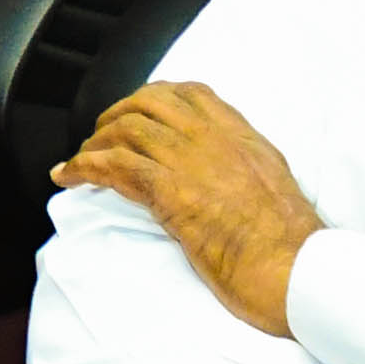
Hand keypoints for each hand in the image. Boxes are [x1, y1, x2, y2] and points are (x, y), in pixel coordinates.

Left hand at [56, 79, 324, 337]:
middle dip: (117, 114)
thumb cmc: (292, 246)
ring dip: (95, 143)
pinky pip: (114, 165)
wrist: (298, 269)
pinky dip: (82, 167)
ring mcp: (191, 162)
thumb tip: (225, 178)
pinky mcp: (170, 191)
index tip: (137, 111)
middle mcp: (215, 140)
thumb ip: (246, 172)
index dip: (155, 97)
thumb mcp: (276, 190)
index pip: (193, 94)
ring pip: (126, 129)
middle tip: (101, 137)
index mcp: (243, 138)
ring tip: (81, 161)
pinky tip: (67, 177)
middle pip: (150, 102)